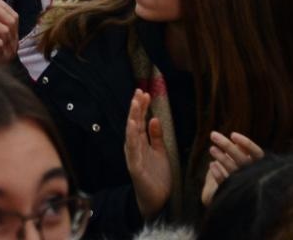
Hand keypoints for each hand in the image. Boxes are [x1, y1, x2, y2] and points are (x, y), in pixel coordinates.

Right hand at [124, 90, 171, 218]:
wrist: (156, 200)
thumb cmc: (157, 176)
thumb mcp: (160, 152)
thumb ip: (156, 136)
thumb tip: (154, 118)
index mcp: (141, 142)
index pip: (140, 121)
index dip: (142, 107)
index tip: (145, 93)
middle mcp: (135, 146)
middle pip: (134, 123)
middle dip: (136, 107)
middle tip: (139, 92)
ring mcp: (133, 155)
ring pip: (131, 133)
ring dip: (132, 117)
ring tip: (135, 104)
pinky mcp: (134, 165)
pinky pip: (132, 149)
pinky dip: (131, 136)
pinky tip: (132, 125)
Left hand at [201, 131, 263, 205]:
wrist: (233, 196)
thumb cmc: (239, 172)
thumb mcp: (241, 160)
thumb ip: (240, 150)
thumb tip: (234, 138)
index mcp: (260, 166)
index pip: (257, 153)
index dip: (246, 143)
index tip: (232, 134)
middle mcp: (254, 175)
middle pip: (242, 159)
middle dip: (227, 146)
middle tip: (212, 134)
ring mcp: (244, 185)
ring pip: (233, 170)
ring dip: (221, 158)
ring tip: (211, 148)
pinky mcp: (233, 193)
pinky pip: (225, 183)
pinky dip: (218, 174)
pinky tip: (211, 165)